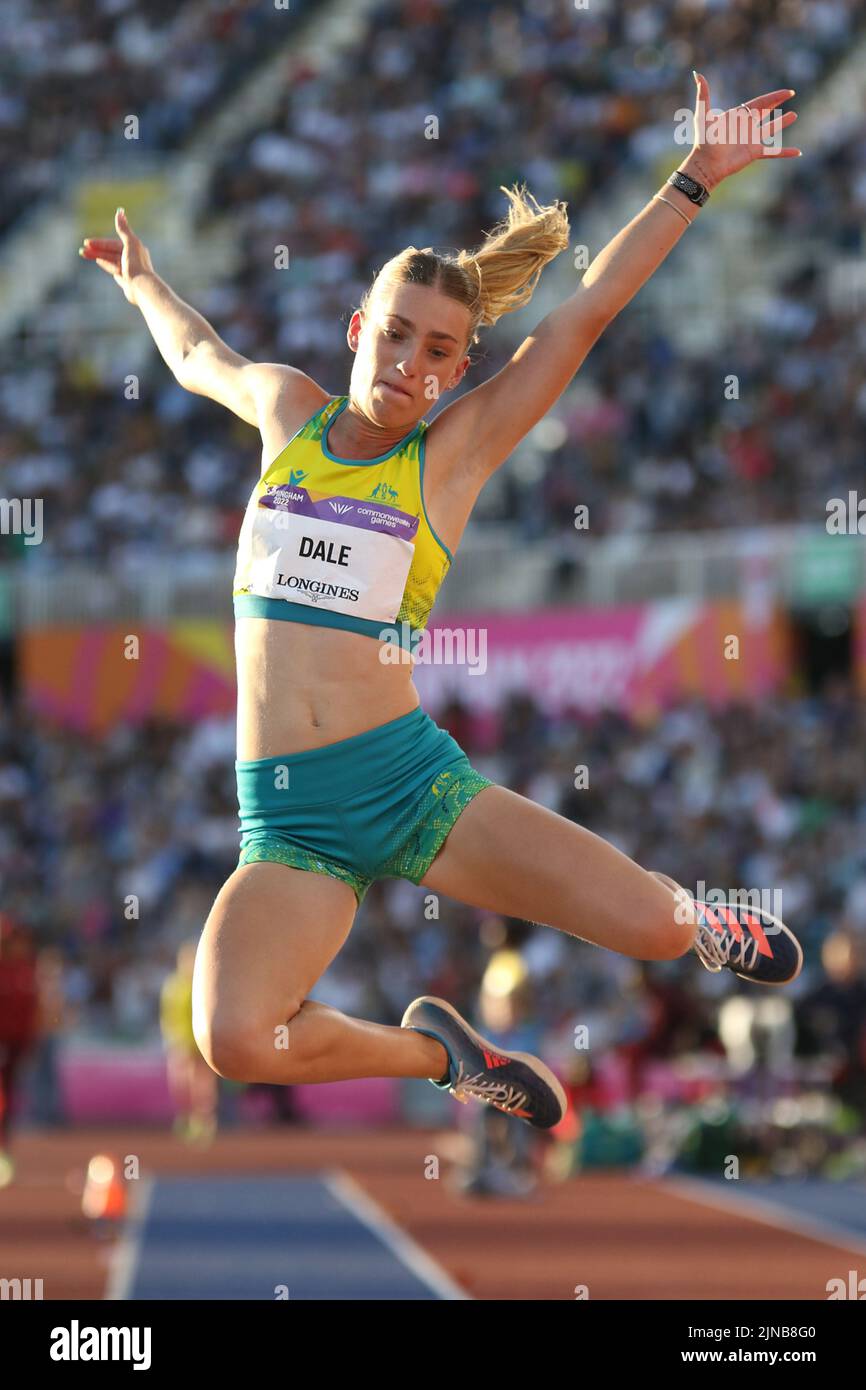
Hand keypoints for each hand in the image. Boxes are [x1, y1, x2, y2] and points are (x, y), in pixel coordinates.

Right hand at [78, 208, 154, 304]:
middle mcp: (132, 257)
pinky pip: (113, 268)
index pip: (112, 244)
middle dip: (96, 250)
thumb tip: (120, 212)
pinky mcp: (126, 278)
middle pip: (110, 251)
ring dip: (97, 256)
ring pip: (110, 260)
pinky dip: (105, 264)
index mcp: (134, 248)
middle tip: (82, 250)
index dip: (99, 243)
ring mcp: (128, 268)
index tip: (86, 243)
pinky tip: (98, 261)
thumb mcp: (130, 243)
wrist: (141, 287)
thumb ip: (123, 229)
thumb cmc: (136, 265)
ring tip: (84, 254)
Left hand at [681, 72, 801, 191]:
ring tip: (795, 116)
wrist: (706, 164)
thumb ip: (703, 94)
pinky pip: (773, 152)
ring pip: (771, 129)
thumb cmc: (704, 141)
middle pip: (766, 111)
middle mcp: (746, 126)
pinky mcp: (754, 153)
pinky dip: (785, 152)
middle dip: (778, 102)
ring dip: (782, 123)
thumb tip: (697, 74)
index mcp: (739, 115)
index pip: (760, 102)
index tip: (788, 92)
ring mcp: (751, 140)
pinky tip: (797, 152)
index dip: (774, 96)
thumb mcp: (703, 115)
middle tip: (791, 93)